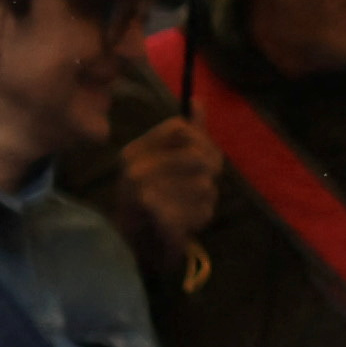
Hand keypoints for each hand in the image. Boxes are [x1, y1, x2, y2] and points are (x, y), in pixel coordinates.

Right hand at [113, 109, 226, 250]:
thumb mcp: (163, 161)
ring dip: (206, 197)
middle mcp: (136, 169)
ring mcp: (147, 194)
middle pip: (198, 155)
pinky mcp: (162, 217)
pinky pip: (204, 209)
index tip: (203, 155)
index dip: (202, 140)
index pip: (180, 127)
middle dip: (211, 170)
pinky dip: (202, 217)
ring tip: (188, 204)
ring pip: (206, 184)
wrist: (134, 244)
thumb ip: (185, 134)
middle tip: (204, 182)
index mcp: (134, 152)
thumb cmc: (153, 198)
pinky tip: (186, 221)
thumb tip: (198, 102)